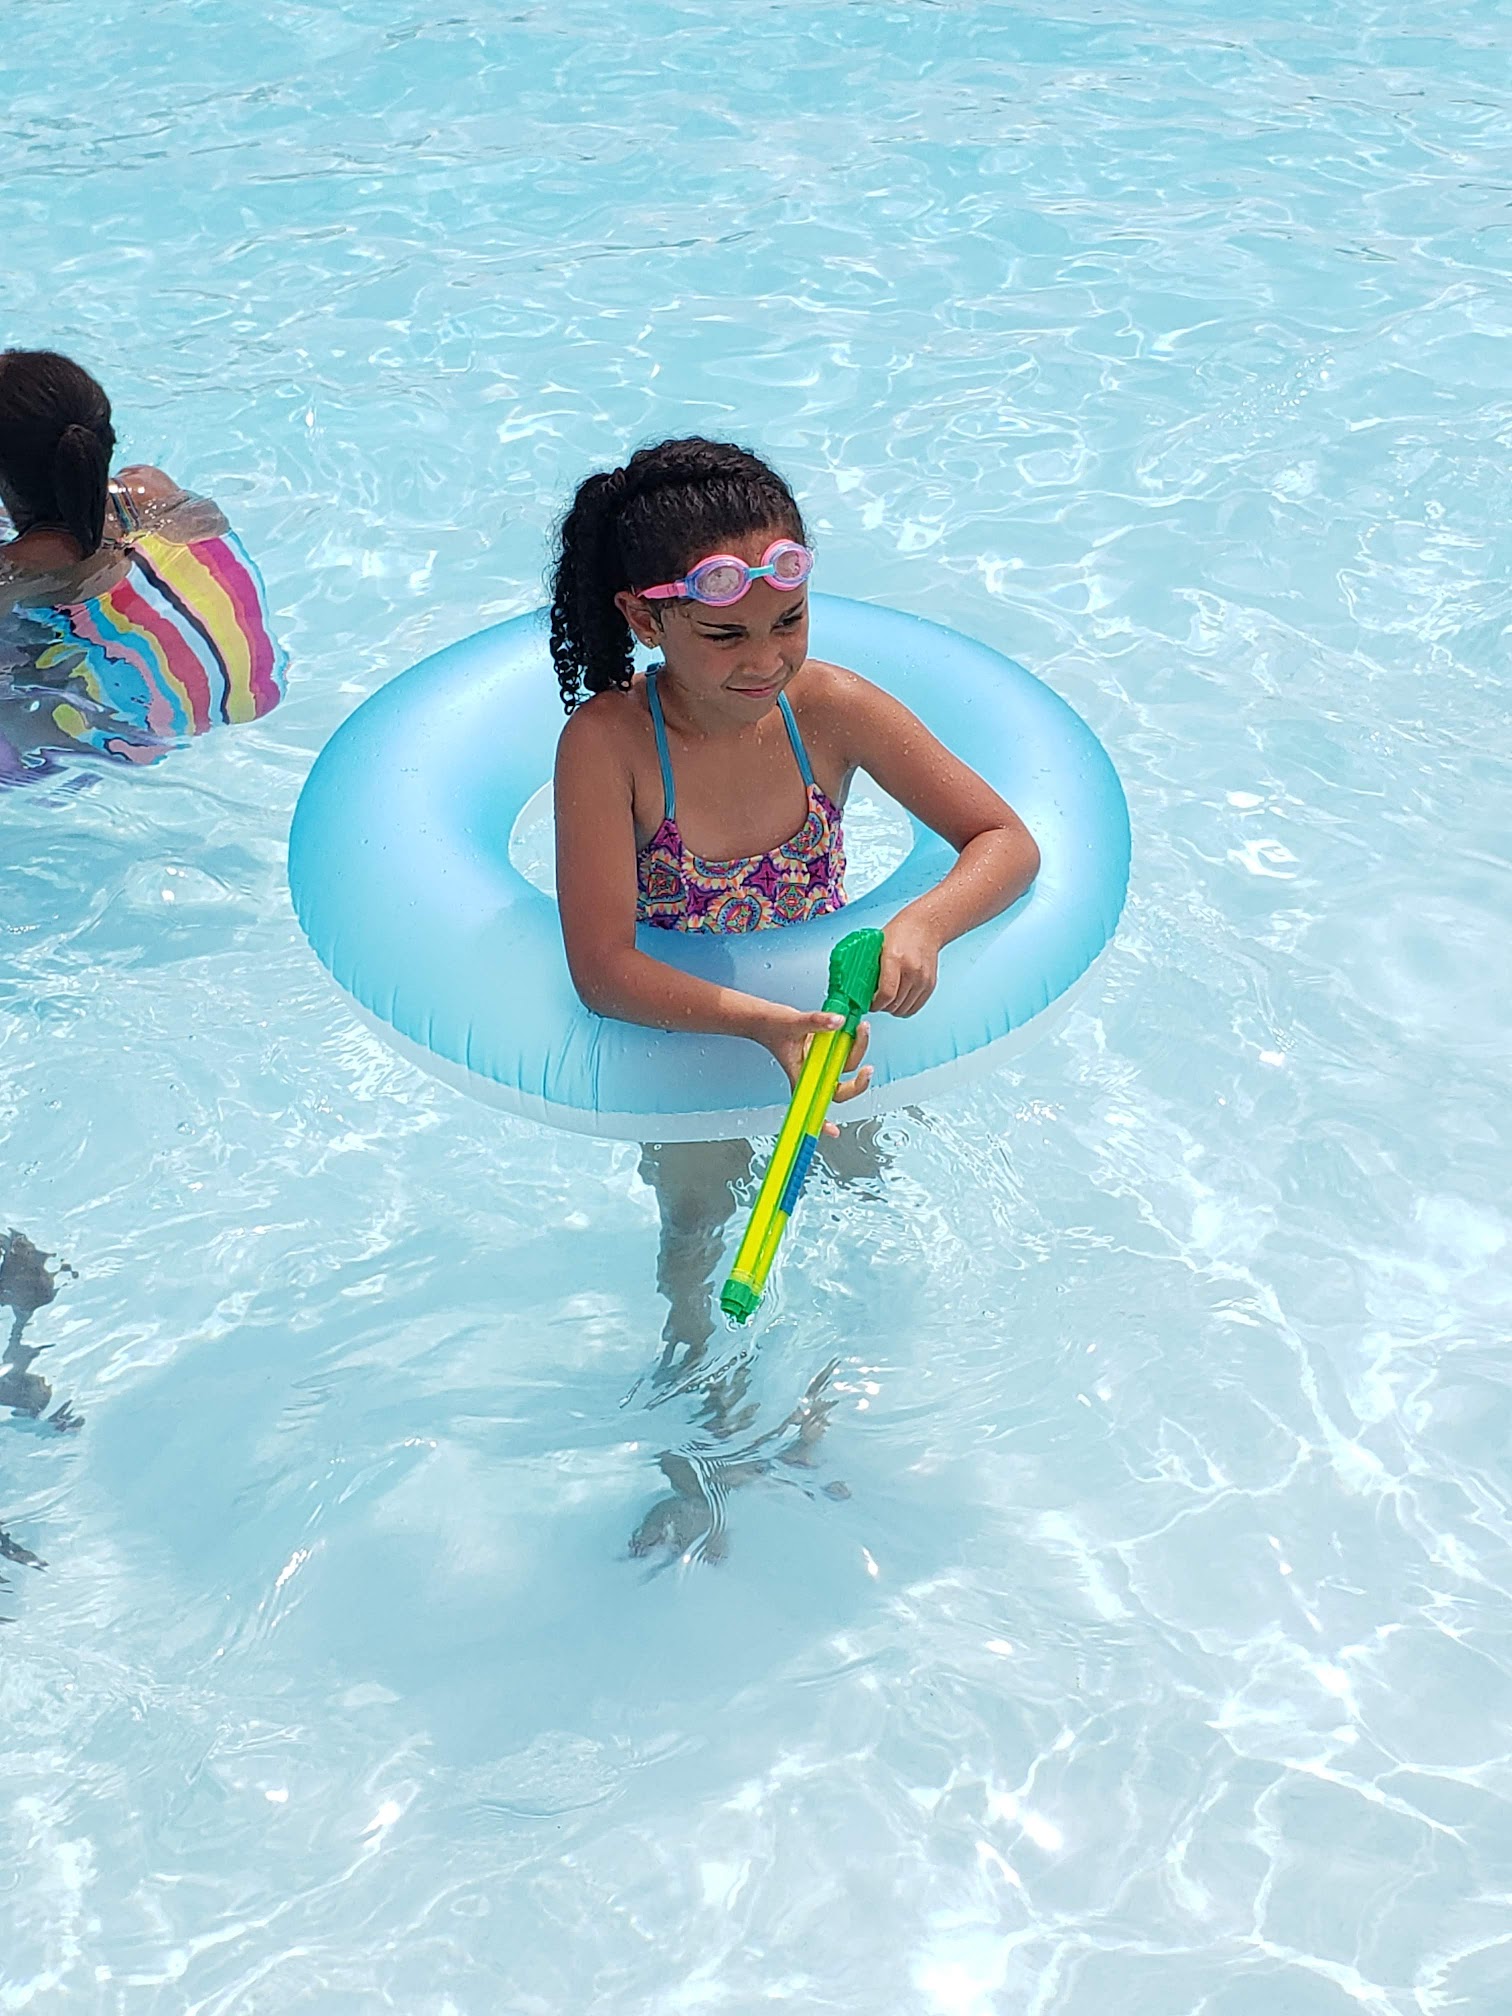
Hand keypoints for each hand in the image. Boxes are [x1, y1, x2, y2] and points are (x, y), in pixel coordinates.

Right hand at [748, 1005, 871, 1136]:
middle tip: (868, 1070)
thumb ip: (816, 1022)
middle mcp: (812, 1072)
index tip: (833, 1131)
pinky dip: (853, 1041)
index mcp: (800, 1074)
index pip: (814, 1102)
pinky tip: (858, 1030)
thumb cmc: (771, 1026)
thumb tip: (838, 1022)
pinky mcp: (824, 1049)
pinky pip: (843, 1051)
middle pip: (839, 1088)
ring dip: (857, 1048)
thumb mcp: (793, 1022)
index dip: (823, 1120)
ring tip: (861, 1029)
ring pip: (845, 1066)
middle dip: (858, 1082)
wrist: (764, 1018)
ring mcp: (819, 1062)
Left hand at [873, 915, 939, 1016]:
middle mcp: (912, 970)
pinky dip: (904, 1007)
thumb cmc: (900, 933)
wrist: (925, 926)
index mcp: (895, 958)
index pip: (886, 994)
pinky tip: (898, 999)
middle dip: (881, 1006)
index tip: (868, 1003)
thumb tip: (854, 986)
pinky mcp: (930, 985)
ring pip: (904, 1009)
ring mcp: (923, 979)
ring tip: (886, 998)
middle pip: (894, 1004)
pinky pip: (915, 1007)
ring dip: (892, 1008)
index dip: (875, 1004)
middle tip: (874, 1000)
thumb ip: (868, 965)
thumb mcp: (878, 945)